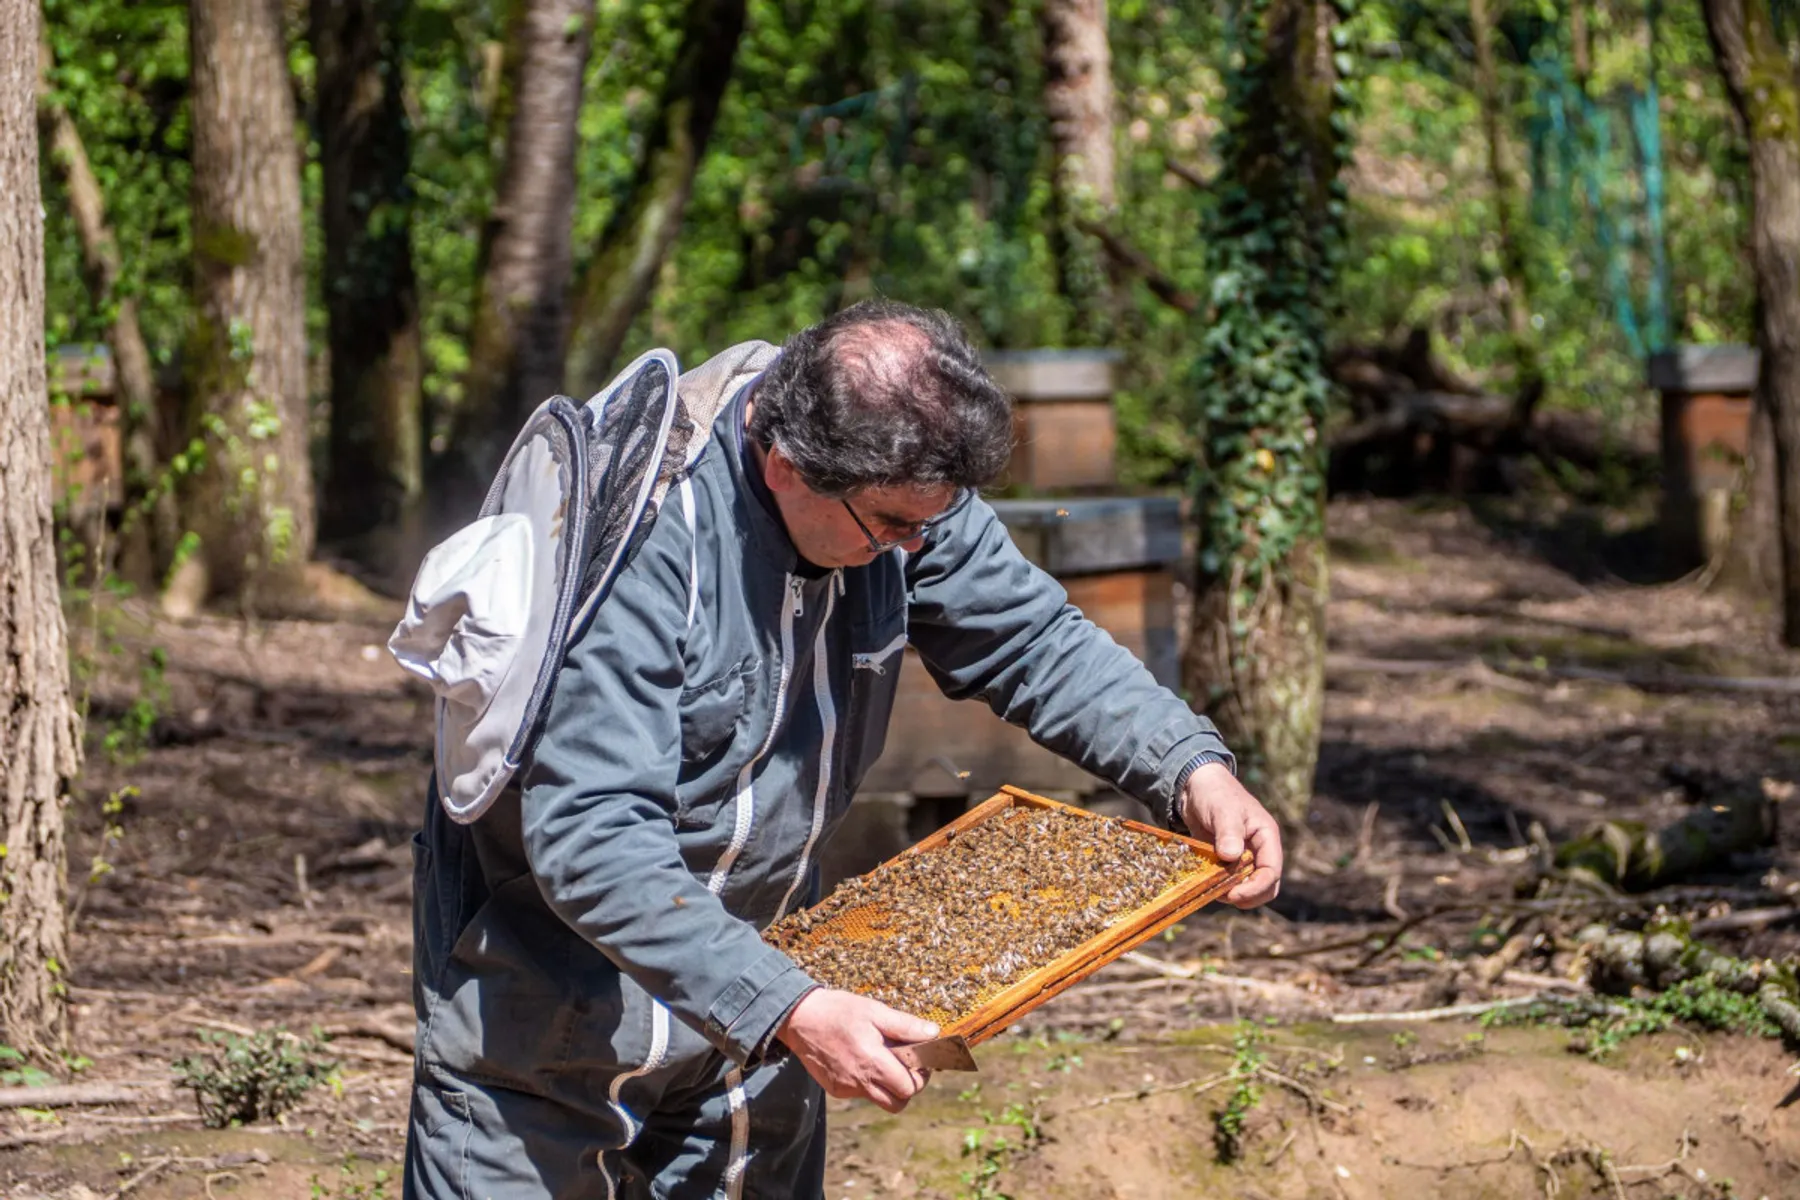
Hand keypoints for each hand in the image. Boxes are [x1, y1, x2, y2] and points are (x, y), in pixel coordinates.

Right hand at [775, 989, 938, 1112]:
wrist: (799, 1018)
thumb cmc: (839, 1011)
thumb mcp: (875, 1011)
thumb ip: (906, 1026)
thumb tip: (934, 1033)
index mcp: (873, 1062)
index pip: (909, 1088)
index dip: (919, 1076)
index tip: (918, 1061)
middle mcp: (859, 1081)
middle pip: (897, 1104)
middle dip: (906, 1088)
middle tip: (904, 1066)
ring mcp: (846, 1088)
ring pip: (879, 1100)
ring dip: (887, 1087)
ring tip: (882, 1061)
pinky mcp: (835, 1090)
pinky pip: (861, 1093)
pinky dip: (868, 1082)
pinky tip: (860, 1060)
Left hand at [1180, 762, 1282, 908]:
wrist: (1194, 786)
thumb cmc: (1215, 793)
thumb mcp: (1223, 810)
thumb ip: (1229, 832)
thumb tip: (1231, 857)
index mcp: (1266, 837)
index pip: (1272, 871)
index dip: (1256, 888)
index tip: (1234, 894)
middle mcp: (1258, 849)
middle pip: (1266, 885)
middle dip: (1248, 895)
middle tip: (1224, 896)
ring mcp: (1243, 856)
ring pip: (1247, 885)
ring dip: (1232, 892)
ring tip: (1212, 888)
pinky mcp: (1226, 860)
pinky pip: (1229, 880)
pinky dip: (1219, 885)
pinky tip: (1205, 882)